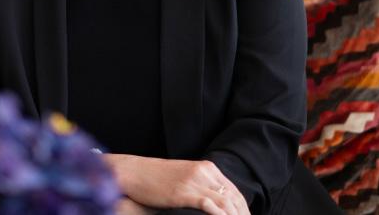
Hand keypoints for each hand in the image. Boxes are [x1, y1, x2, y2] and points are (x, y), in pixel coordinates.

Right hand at [103, 154, 249, 214]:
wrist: (134, 172)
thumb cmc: (156, 178)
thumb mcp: (183, 177)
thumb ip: (200, 185)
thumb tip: (215, 202)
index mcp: (206, 168)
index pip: (234, 191)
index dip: (244, 210)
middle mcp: (204, 172)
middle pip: (234, 198)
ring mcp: (194, 181)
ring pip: (226, 203)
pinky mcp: (184, 192)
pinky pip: (210, 207)